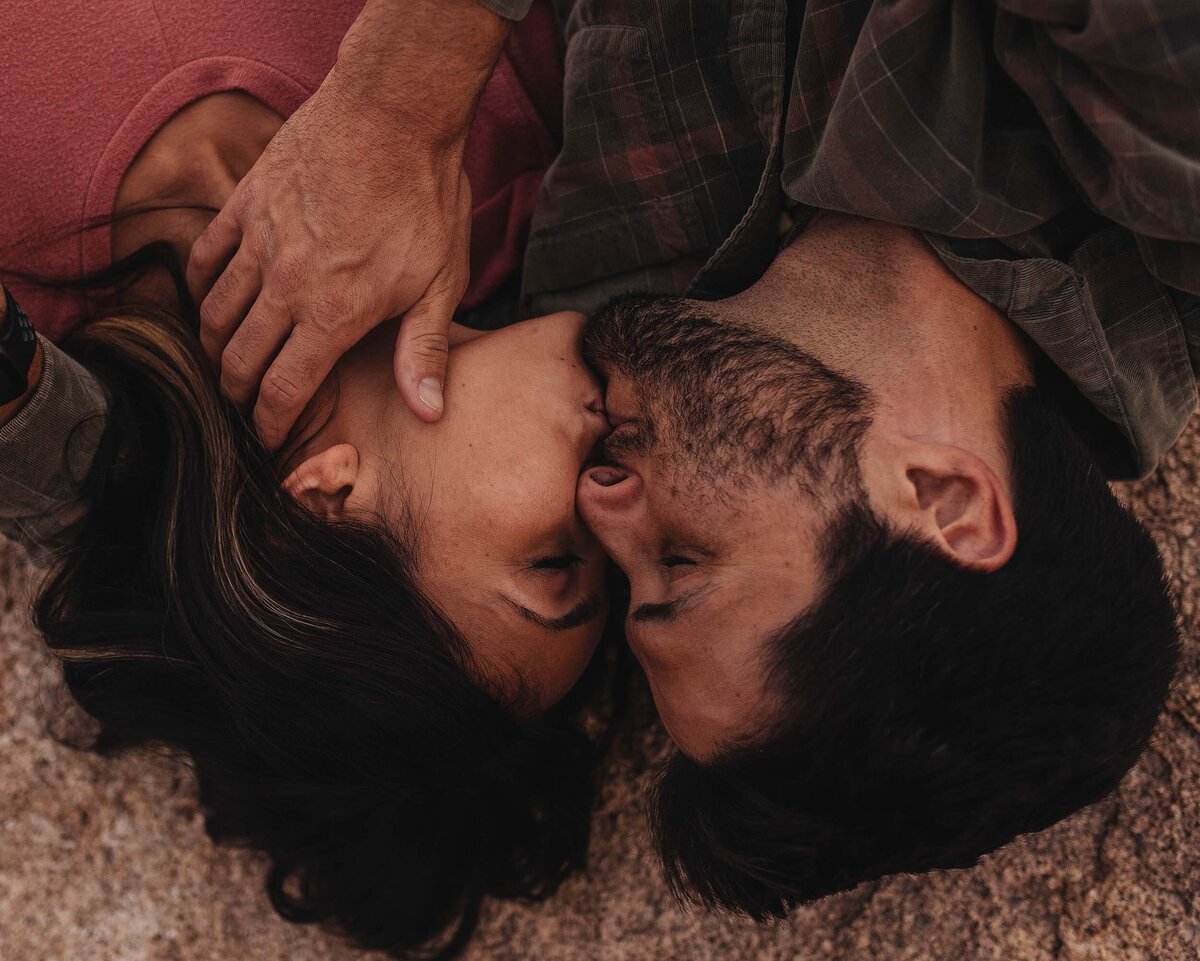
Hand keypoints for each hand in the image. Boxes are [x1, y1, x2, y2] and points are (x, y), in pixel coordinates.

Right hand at [186, 0, 508, 448]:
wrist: (393, 111)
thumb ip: (423, 350)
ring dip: (214, 347)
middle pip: (238, 358)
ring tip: (225, 363)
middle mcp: (284, 284)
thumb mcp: (442, 281)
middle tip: (244, 407)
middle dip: (235, 394)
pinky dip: (202, 287)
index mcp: (333, 313)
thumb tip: (427, 413)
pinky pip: (206, 257)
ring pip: (214, 313)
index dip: (268, 424)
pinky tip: (213, 301)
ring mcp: (257, 241)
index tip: (266, 440)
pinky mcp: (245, 204)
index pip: (282, 389)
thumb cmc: (425, 198)